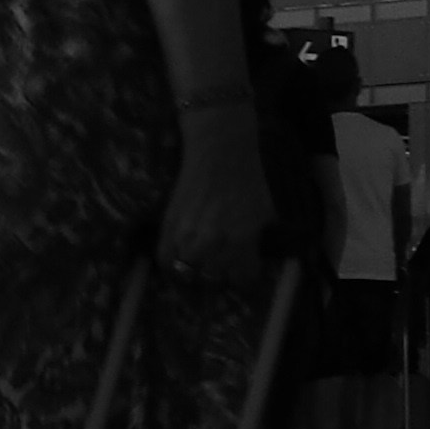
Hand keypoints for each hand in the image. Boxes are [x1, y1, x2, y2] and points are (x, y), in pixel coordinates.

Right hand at [159, 109, 272, 285]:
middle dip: (219, 274)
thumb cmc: (248, 178)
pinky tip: (179, 259)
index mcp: (242, 239)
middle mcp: (213, 242)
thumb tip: (251, 259)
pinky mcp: (169, 223)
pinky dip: (172, 263)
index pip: (241, 278)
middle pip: (212, 278)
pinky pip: (164, 257)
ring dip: (195, 268)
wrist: (221, 150)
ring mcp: (187, 234)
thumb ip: (257, 239)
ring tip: (201, 260)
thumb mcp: (265, 211)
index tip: (242, 274)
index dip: (243, 277)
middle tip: (222, 264)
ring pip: (188, 272)